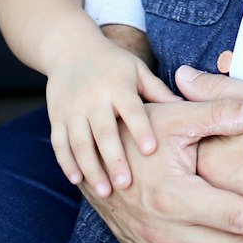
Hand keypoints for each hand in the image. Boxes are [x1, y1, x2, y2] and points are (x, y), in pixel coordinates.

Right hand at [47, 35, 174, 195]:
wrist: (71, 50)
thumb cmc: (114, 64)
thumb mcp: (137, 70)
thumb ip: (157, 91)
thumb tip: (185, 108)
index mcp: (118, 85)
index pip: (130, 109)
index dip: (140, 129)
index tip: (151, 150)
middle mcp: (93, 97)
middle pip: (104, 131)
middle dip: (114, 158)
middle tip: (126, 185)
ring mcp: (72, 109)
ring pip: (80, 142)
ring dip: (91, 168)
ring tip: (105, 192)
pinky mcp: (57, 118)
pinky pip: (59, 143)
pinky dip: (66, 163)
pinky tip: (77, 181)